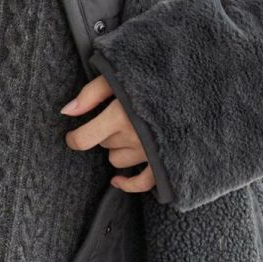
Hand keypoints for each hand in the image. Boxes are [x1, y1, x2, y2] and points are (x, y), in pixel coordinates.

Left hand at [60, 73, 156, 194]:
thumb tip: (67, 112)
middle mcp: (133, 137)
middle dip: (104, 133)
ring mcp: (148, 152)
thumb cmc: (154, 79)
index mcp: (120, 116)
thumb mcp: (119, 77)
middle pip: (103, 144)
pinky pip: (140, 183)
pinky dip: (127, 184)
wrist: (195, 89)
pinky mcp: (163, 162)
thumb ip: (91, 94)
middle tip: (117, 116)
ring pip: (117, 160)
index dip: (73, 139)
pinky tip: (117, 180)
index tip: (72, 136)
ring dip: (117, 149)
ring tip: (129, 131)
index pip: (84, 139)